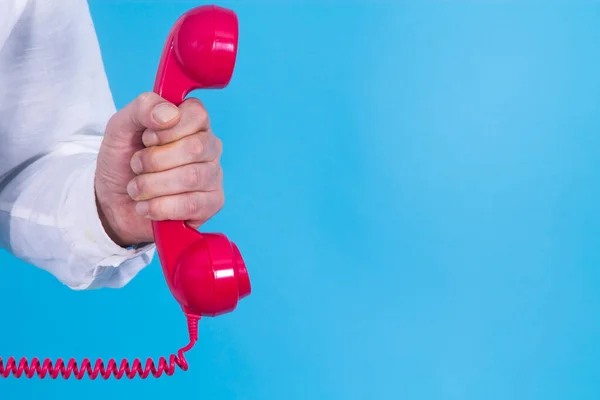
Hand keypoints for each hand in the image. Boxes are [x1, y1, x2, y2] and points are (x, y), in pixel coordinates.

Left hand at [95, 92, 223, 246]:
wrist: (115, 203)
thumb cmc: (123, 162)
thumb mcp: (121, 127)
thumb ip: (143, 108)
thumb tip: (169, 114)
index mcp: (192, 122)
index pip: (197, 114)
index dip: (167, 128)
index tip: (147, 138)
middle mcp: (209, 147)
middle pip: (195, 148)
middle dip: (154, 160)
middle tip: (136, 166)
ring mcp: (213, 176)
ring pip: (191, 177)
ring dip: (152, 185)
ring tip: (136, 189)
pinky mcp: (212, 204)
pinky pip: (191, 204)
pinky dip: (160, 207)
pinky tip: (146, 206)